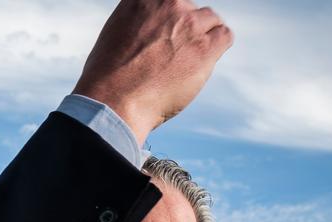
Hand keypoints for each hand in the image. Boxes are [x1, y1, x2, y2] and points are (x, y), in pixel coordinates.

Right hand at [73, 0, 232, 145]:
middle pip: (189, 9)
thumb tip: (154, 30)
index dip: (169, 17)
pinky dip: (218, 46)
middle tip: (173, 54)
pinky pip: (224, 36)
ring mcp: (188, 25)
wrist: (114, 101)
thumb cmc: (108, 78)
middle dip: (184, 29)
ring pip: (210, 20)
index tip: (166, 34)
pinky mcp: (204, 48)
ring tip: (187, 60)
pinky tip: (204, 61)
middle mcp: (168, 4)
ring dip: (203, 37)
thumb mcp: (115, 35)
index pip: (170, 1)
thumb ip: (139, 24)